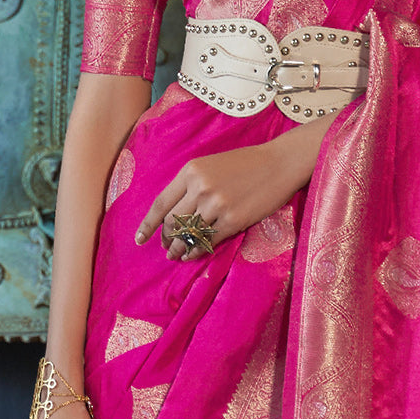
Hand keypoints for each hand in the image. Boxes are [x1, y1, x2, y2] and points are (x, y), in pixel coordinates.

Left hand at [136, 118, 329, 260]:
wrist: (279, 163)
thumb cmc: (246, 163)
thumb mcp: (210, 165)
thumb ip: (191, 185)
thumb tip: (174, 214)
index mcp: (190, 171)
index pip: (161, 203)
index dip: (148, 225)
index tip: (140, 239)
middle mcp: (200, 188)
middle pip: (172, 222)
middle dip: (166, 238)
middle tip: (165, 247)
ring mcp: (216, 205)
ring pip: (188, 234)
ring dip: (179, 248)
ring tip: (176, 255)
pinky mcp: (233, 220)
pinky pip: (208, 241)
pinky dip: (197, 251)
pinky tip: (193, 254)